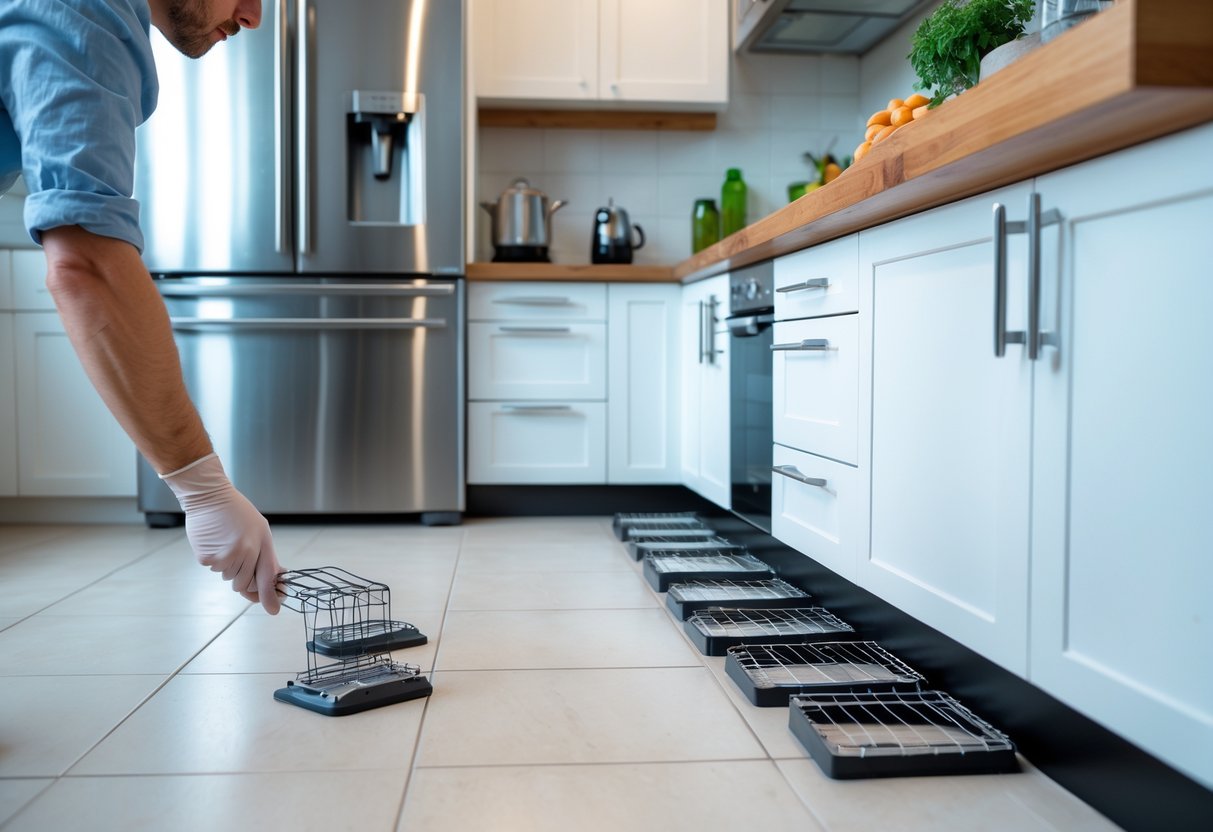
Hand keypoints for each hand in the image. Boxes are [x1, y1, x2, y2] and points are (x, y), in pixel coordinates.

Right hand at [161, 453, 282, 613]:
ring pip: (227, 576)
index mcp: (261, 544)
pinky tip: (214, 541)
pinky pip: (212, 568)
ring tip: (226, 541)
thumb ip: (266, 556)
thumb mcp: (260, 530)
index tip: (274, 609)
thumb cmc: (237, 513)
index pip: (267, 577)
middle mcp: (244, 553)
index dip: (270, 596)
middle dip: (241, 575)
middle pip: (243, 583)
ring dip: (227, 565)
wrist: (210, 497)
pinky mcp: (206, 558)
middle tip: (237, 553)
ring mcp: (224, 556)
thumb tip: (275, 580)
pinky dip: (213, 559)